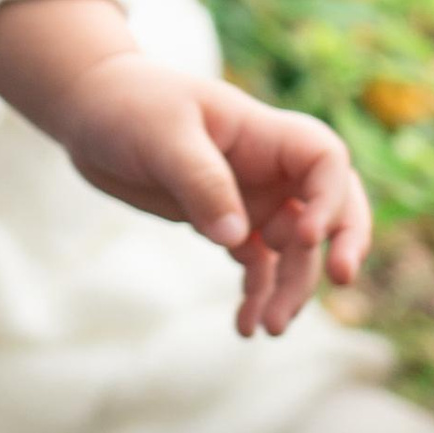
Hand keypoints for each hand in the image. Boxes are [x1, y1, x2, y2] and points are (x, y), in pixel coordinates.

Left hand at [0, 0, 371, 335]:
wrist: (90, 111)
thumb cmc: (128, 104)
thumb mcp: (162, 136)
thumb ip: (200, 182)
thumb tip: (236, 238)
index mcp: (262, 134)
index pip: (324, 161)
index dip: (329, 197)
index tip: (305, 235)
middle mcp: (267, 168)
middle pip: (329, 205)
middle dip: (343, 242)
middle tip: (340, 279)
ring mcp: (249, 198)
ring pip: (293, 249)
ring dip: (291, 287)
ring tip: (271, 328)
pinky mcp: (223, 223)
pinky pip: (256, 266)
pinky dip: (256, 295)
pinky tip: (246, 327)